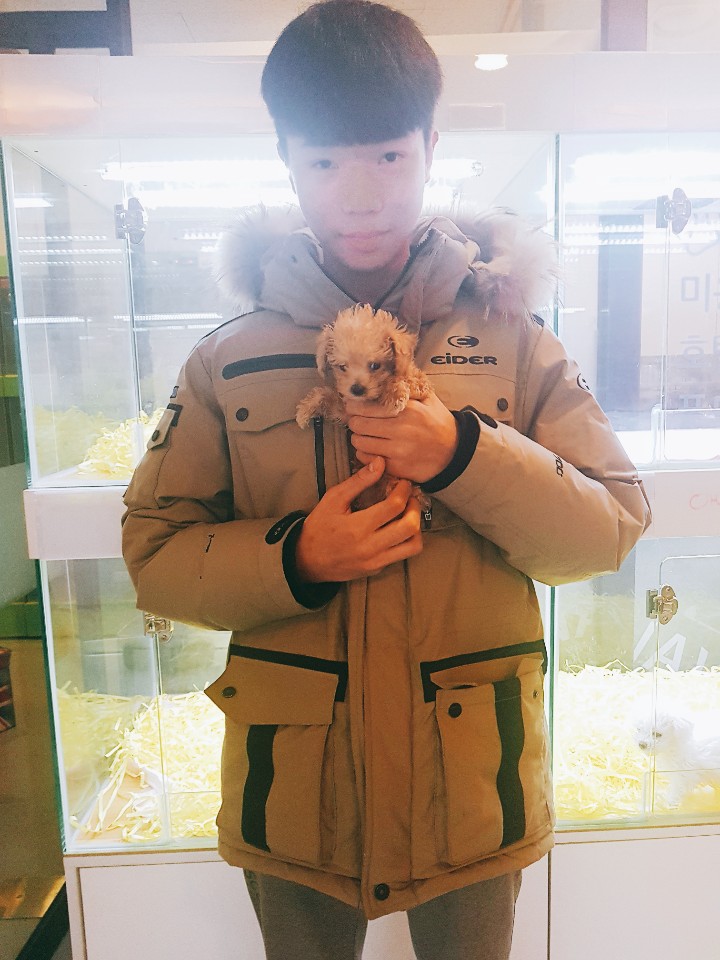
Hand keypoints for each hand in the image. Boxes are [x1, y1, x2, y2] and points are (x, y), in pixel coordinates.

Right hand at [295, 457, 422, 582]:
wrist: (307, 560)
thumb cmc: (319, 527)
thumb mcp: (333, 499)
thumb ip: (359, 481)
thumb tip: (380, 463)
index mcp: (359, 527)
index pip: (394, 506)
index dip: (404, 490)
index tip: (403, 483)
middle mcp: (371, 547)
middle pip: (410, 527)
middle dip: (415, 508)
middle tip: (410, 498)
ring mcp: (376, 561)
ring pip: (413, 546)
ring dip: (416, 528)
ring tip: (408, 515)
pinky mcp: (378, 569)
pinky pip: (402, 555)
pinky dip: (405, 540)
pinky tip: (397, 529)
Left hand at [346, 393, 458, 483]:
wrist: (453, 452)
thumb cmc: (438, 423)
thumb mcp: (428, 398)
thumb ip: (407, 386)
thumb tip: (385, 374)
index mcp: (407, 410)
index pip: (367, 406)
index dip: (354, 406)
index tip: (352, 406)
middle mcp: (401, 430)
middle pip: (358, 424)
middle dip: (354, 421)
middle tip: (357, 421)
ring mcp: (398, 451)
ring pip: (359, 443)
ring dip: (358, 438)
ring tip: (364, 434)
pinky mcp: (396, 467)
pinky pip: (367, 459)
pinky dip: (365, 453)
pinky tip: (372, 448)